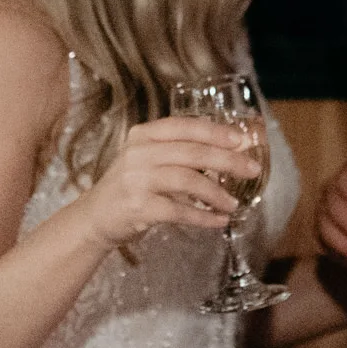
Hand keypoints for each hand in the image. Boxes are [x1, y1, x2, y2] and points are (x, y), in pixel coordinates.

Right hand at [67, 118, 257, 253]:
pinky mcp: (138, 207)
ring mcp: (136, 180)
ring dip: (216, 193)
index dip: (216, 131)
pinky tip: (218, 221)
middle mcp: (138, 153)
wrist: (94, 217)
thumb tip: (232, 149)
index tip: (242, 140)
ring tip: (233, 204)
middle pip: (193, 152)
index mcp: (143, 135)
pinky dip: (203, 217)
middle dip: (228, 160)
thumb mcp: (149, 160)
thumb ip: (181, 152)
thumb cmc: (130, 186)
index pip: (185, 126)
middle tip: (251, 169)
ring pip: (188, 180)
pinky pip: (179, 211)